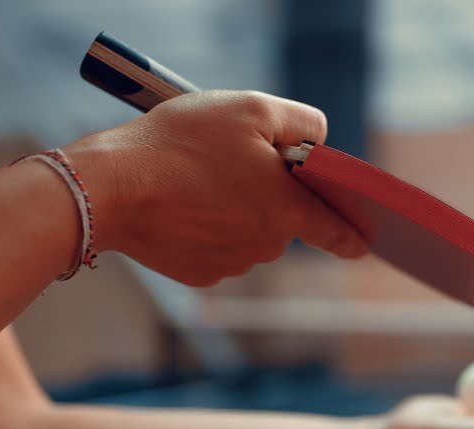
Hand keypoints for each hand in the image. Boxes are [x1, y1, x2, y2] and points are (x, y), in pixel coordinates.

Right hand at [65, 91, 366, 286]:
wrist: (110, 189)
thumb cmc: (182, 144)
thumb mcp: (252, 109)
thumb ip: (302, 124)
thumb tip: (318, 145)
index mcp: (288, 209)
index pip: (335, 229)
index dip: (350, 232)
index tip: (363, 244)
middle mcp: (267, 245)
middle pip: (281, 217)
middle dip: (266, 192)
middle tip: (229, 160)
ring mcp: (232, 264)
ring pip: (247, 232)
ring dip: (233, 208)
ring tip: (196, 178)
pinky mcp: (198, 274)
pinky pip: (214, 246)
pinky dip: (203, 226)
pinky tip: (179, 203)